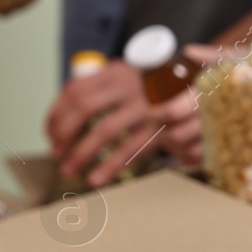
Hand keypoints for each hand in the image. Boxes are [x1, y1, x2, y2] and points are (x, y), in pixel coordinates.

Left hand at [45, 62, 163, 187]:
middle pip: (85, 108)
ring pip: (106, 131)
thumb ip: (105, 88)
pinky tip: (97, 179)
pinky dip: (111, 166)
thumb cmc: (161, 87)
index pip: (76, 90)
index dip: (57, 114)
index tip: (50, 134)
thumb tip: (69, 113)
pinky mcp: (161, 128)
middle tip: (56, 154)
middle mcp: (130, 86)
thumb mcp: (133, 76)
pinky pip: (132, 149)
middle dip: (64, 134)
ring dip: (82, 154)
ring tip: (69, 170)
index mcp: (117, 72)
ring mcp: (146, 107)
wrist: (202, 84)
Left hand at [146, 46, 220, 171]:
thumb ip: (208, 55)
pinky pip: (204, 162)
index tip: (153, 111)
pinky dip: (190, 158)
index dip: (158, 114)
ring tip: (173, 138)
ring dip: (176, 147)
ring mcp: (223, 138)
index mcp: (209, 96)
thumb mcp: (232, 59)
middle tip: (162, 126)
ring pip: (188, 152)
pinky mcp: (230, 150)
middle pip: (177, 137)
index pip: (172, 112)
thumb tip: (189, 53)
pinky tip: (188, 149)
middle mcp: (215, 120)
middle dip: (164, 133)